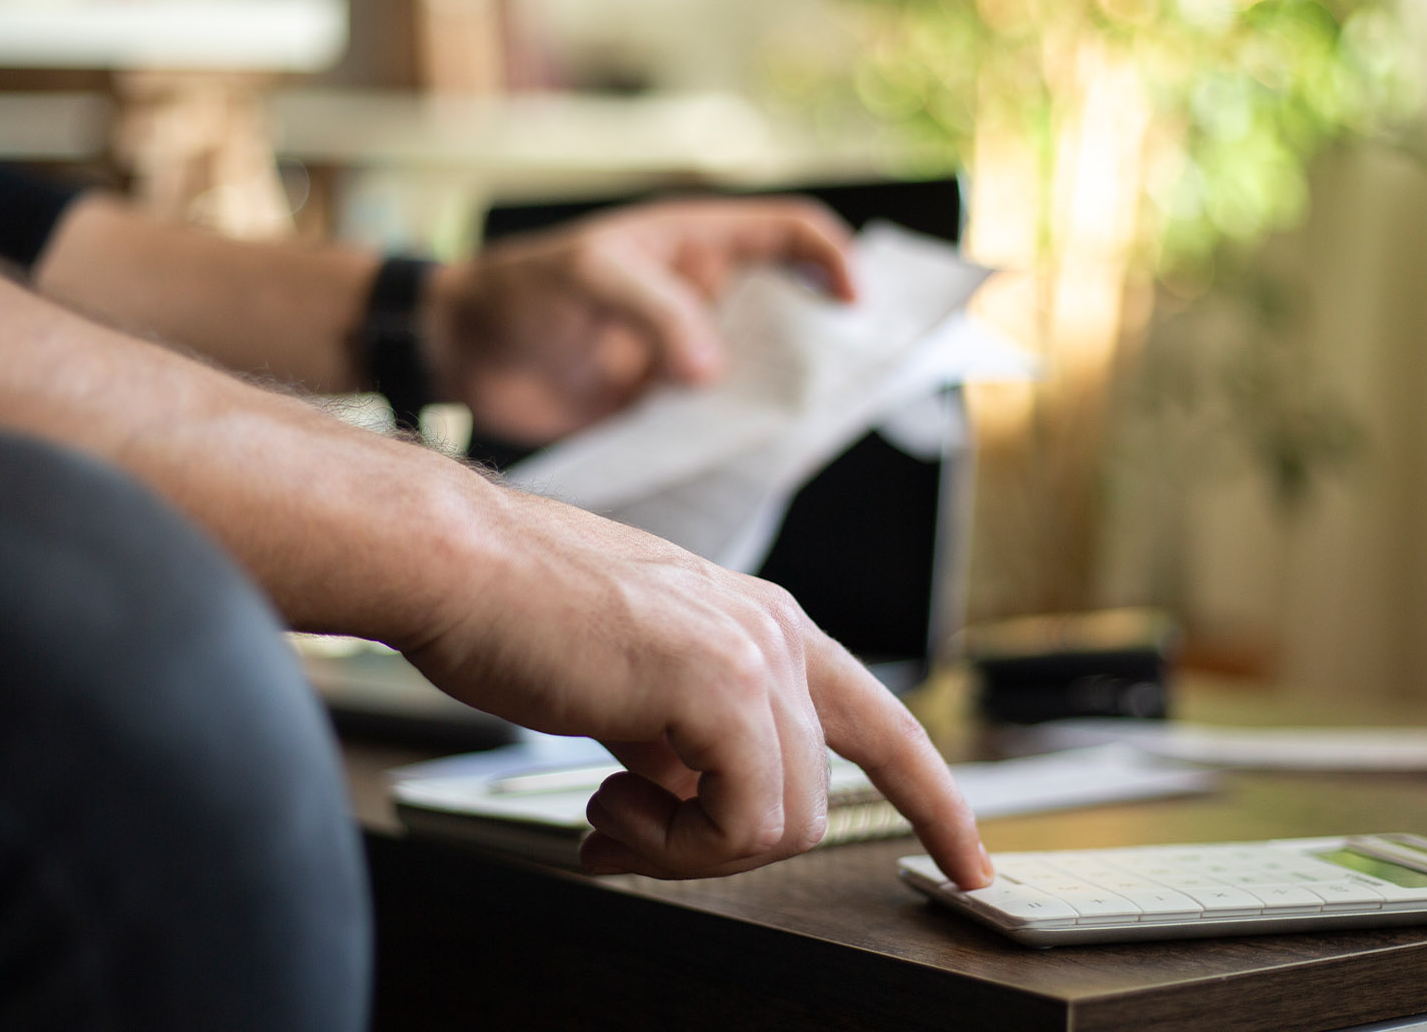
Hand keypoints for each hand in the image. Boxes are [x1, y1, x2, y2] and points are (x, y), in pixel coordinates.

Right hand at [398, 484, 992, 886]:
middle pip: (814, 802)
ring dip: (687, 847)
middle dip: (719, 847)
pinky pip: (742, 824)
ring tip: (606, 810)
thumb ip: (683, 735)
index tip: (971, 861)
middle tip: (626, 832)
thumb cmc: (517, 613)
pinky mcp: (719, 684)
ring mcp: (754, 654)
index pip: (880, 724)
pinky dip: (672, 843)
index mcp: (761, 624)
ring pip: (784, 824)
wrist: (455, 566)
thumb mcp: (630, 681)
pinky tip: (606, 802)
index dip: (935, 799)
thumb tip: (686, 802)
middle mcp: (774, 633)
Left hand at [422, 198, 856, 445]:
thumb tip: (714, 369)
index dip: (832, 259)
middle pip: (794, 310)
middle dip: (830, 339)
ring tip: (811, 426)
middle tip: (856, 380)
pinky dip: (740, 439)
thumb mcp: (589, 279)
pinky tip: (754, 458)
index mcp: (697, 244)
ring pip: (763, 373)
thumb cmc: (519, 290)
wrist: (462, 355)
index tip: (855, 305)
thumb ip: (656, 313)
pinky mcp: (667, 410)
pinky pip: (721, 423)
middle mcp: (705, 299)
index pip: (790, 235)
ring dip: (787, 397)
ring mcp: (688, 357)